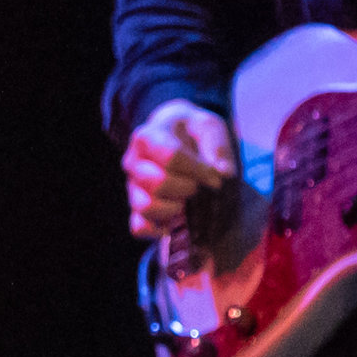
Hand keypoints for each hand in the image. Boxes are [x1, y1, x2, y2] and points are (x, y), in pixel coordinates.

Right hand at [123, 98, 235, 238]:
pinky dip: (159, 230)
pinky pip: (139, 228)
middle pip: (157, 183)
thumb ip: (217, 147)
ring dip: (173, 209)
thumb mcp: (209, 127)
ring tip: (186, 202)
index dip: (199, 170)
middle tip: (200, 187)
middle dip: (187, 188)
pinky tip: (176, 221)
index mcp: (147, 137)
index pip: (171, 156)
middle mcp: (133, 162)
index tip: (217, 178)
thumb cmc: (192, 132)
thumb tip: (223, 174)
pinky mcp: (136, 208)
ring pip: (145, 207)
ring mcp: (133, 187)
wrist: (178, 137)